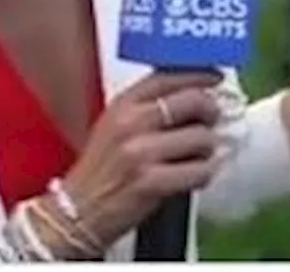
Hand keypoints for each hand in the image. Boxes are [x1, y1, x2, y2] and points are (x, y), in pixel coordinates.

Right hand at [55, 72, 222, 253]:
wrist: (75, 215)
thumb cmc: (99, 173)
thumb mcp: (114, 126)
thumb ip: (147, 107)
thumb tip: (193, 94)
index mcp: (122, 106)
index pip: (168, 76)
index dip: (199, 74)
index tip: (215, 77)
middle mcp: (131, 124)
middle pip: (193, 100)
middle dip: (210, 112)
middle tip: (210, 122)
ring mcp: (141, 153)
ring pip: (202, 137)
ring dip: (207, 149)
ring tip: (196, 157)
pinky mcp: (151, 182)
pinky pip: (200, 171)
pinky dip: (204, 174)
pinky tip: (194, 177)